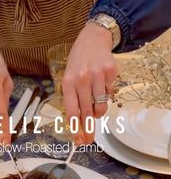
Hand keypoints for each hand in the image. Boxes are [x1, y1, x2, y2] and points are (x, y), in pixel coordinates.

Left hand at [62, 23, 117, 144]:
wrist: (93, 38)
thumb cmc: (78, 62)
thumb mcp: (69, 77)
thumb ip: (72, 98)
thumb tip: (77, 122)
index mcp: (68, 82)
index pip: (71, 111)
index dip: (75, 128)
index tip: (78, 140)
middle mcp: (82, 79)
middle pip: (86, 112)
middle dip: (88, 129)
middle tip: (89, 140)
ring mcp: (97, 76)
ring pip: (100, 106)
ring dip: (98, 112)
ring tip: (95, 107)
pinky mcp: (110, 73)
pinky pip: (109, 94)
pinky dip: (105, 95)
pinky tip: (101, 84)